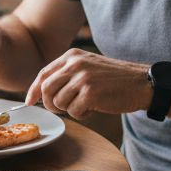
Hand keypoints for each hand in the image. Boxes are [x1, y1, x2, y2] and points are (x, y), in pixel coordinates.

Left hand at [25, 49, 152, 118]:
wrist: (141, 83)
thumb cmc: (115, 79)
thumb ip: (66, 74)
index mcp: (72, 55)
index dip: (33, 90)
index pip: (43, 73)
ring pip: (58, 103)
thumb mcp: (88, 66)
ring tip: (86, 105)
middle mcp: (74, 64)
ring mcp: (82, 78)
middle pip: (46, 90)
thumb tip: (42, 92)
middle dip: (50, 104)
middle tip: (62, 109)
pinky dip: (81, 115)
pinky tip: (94, 108)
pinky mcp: (90, 93)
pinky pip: (73, 111)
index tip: (29, 102)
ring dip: (69, 110)